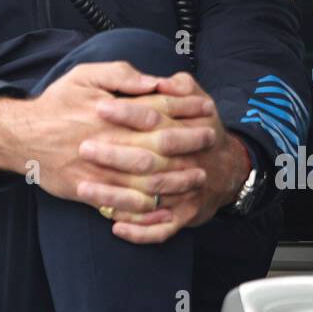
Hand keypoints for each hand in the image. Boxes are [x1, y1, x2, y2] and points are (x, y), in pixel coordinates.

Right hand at [0, 61, 214, 212]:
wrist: (19, 136)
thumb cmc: (56, 103)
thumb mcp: (84, 75)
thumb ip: (120, 74)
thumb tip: (153, 81)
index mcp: (109, 110)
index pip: (157, 109)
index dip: (185, 110)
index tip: (206, 110)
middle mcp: (107, 139)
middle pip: (158, 144)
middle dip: (188, 144)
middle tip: (210, 142)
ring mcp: (98, 167)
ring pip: (145, 178)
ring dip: (175, 179)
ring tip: (196, 177)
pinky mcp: (87, 189)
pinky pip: (122, 203)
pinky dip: (147, 208)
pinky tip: (165, 206)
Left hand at [78, 72, 251, 244]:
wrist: (230, 170)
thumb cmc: (202, 129)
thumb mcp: (199, 99)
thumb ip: (179, 86)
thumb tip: (158, 81)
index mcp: (186, 129)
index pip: (154, 118)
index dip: (127, 112)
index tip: (99, 107)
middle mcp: (185, 161)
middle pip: (147, 159)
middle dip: (114, 155)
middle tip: (83, 148)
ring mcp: (185, 192)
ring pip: (148, 197)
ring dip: (114, 195)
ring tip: (83, 188)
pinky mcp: (184, 216)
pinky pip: (160, 229)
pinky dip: (138, 230)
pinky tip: (114, 225)